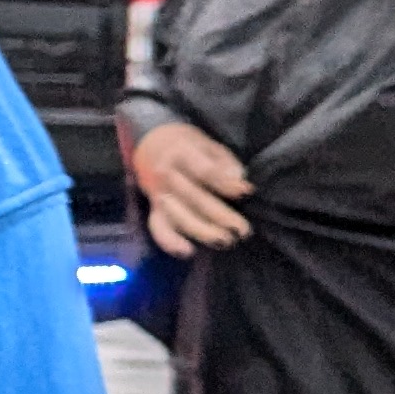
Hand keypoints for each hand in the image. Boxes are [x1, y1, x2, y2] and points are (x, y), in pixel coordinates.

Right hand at [129, 118, 253, 257]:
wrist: (149, 142)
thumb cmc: (185, 144)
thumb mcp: (207, 143)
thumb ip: (224, 161)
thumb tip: (238, 180)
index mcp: (181, 153)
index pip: (204, 171)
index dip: (225, 183)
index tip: (246, 192)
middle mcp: (166, 174)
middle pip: (193, 197)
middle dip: (220, 215)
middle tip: (243, 230)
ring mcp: (158, 193)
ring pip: (178, 215)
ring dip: (202, 231)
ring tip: (225, 241)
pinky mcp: (154, 208)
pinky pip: (157, 227)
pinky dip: (169, 241)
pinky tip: (187, 251)